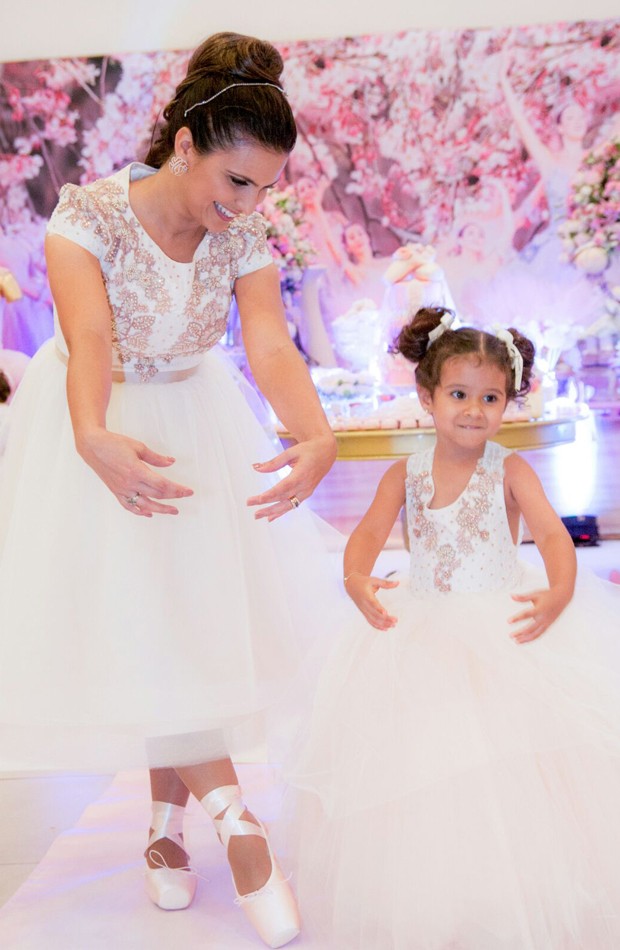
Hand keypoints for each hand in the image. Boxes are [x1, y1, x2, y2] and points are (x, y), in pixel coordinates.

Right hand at [77, 427, 192, 516]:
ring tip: (173, 511)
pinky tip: (149, 513)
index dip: (177, 489)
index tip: (188, 491)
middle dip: (173, 498)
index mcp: (136, 470)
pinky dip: (139, 512)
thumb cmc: (114, 444)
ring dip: (160, 509)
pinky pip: (129, 506)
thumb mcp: (138, 447)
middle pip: (157, 495)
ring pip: (145, 505)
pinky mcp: (115, 492)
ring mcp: (122, 489)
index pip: (162, 485)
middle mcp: (129, 483)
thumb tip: (171, 462)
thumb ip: (156, 458)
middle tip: (185, 497)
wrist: (92, 446)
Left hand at [247, 434, 336, 521]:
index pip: (284, 487)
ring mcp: (307, 492)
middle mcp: (305, 486)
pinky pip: (293, 505)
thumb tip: (256, 468)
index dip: (271, 494)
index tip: (258, 498)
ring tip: (257, 515)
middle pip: (284, 498)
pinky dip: (281, 512)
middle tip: (250, 506)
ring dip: (272, 512)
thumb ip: (274, 462)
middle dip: (267, 504)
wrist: (326, 453)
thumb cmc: (308, 450)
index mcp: (302, 474)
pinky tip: (270, 517)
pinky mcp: (306, 494)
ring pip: (288, 505)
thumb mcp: (291, 452)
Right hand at [345, 573, 398, 630]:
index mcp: (366, 595)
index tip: (386, 613)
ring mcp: (363, 610)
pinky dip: (377, 626)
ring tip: (393, 625)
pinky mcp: (364, 613)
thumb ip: (386, 583)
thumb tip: (397, 583)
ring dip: (383, 624)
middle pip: (374, 614)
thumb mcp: (374, 580)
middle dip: (385, 619)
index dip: (379, 608)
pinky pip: (370, 621)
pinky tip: (386, 629)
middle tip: (395, 620)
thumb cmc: (363, 582)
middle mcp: (364, 604)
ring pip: (373, 619)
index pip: (372, 603)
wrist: (351, 585)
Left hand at [508, 587, 570, 642]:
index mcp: (540, 608)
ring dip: (526, 639)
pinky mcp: (548, 626)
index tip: (508, 621)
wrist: (562, 597)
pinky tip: (524, 640)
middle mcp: (544, 617)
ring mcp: (547, 623)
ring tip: (516, 641)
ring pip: (536, 634)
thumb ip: (523, 597)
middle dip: (520, 633)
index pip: (527, 614)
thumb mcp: (535, 594)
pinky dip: (532, 638)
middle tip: (511, 635)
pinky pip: (539, 634)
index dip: (517, 618)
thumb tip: (511, 596)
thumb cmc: (548, 595)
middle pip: (531, 627)